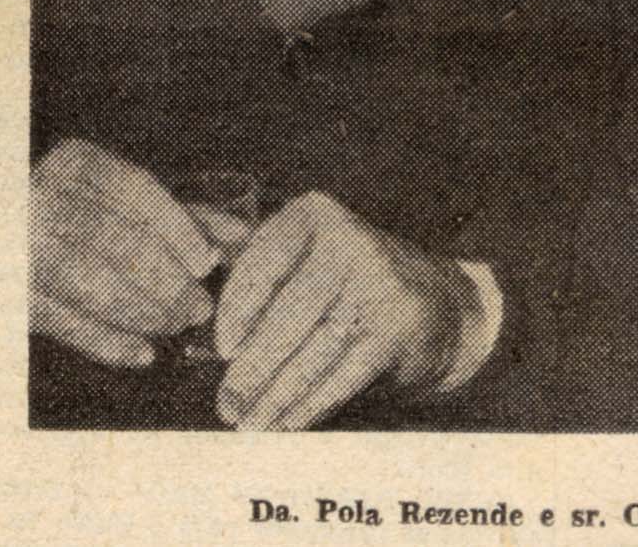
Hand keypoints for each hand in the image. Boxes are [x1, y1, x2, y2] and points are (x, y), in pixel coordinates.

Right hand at [30, 139, 220, 367]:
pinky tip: (143, 353)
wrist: (12, 239)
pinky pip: (66, 323)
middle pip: (120, 240)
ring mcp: (22, 246)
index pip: (138, 191)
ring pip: (94, 283)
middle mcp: (44, 197)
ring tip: (178, 324)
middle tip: (201, 307)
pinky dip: (108, 343)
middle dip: (168, 280)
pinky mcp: (13, 296)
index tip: (209, 263)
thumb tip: (242, 236)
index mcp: (77, 164)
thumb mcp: (124, 204)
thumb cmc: (82, 218)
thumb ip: (180, 216)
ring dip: (146, 311)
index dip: (180, 229)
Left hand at [212, 191, 480, 429]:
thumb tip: (203, 339)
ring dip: (275, 396)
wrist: (435, 301)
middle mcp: (349, 238)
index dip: (238, 309)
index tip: (224, 351)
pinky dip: (308, 406)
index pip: (264, 261)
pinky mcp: (397, 324)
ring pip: (312, 350)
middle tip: (227, 406)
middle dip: (252, 368)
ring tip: (249, 424)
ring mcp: (378, 280)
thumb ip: (260, 279)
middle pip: (287, 314)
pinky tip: (286, 424)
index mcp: (315, 213)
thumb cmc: (347, 283)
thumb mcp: (307, 258)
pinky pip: (341, 373)